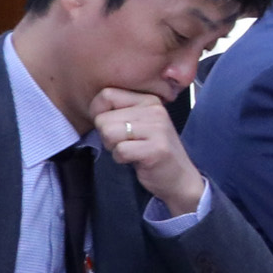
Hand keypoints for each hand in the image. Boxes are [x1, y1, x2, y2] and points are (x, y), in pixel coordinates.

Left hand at [91, 87, 205, 215]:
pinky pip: (120, 150)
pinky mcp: (156, 149)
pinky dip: (121, 159)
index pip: (107, 95)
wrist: (179, 177)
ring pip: (108, 133)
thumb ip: (119, 111)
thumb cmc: (152, 150)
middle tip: (126, 143)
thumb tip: (93, 109)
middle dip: (107, 136)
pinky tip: (136, 160)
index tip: (111, 127)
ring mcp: (158, 129)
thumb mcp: (138, 123)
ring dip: (113, 147)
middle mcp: (155, 110)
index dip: (98, 114)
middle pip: (103, 118)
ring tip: (131, 150)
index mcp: (149, 100)